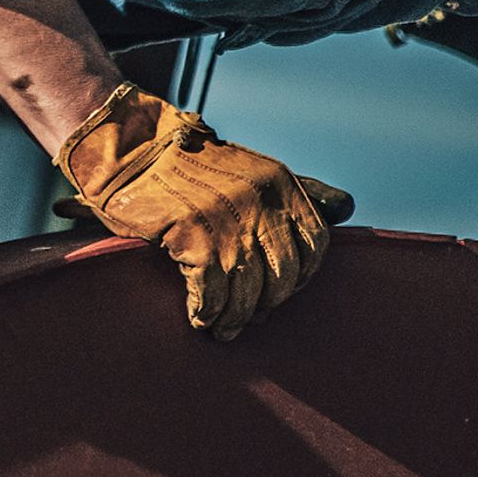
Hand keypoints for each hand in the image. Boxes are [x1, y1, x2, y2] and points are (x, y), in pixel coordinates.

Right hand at [55, 84, 352, 339]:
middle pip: (282, 274)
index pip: (315, 243)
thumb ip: (298, 190)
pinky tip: (200, 318)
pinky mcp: (191, 234)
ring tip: (223, 328)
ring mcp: (225, 217)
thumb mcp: (251, 168)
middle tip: (249, 319)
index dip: (301, 277)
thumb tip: (347, 207)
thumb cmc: (189, 165)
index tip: (279, 292)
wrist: (130, 147)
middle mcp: (258, 198)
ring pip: (247, 289)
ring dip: (236, 318)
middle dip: (267, 304)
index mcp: (279, 182)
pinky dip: (207, 312)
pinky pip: (211, 291)